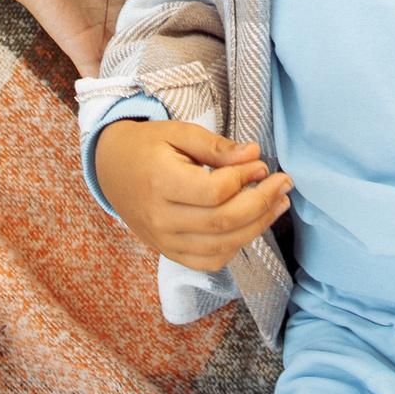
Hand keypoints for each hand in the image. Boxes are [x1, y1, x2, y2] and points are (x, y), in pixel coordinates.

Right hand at [94, 119, 291, 271]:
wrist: (110, 168)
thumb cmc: (147, 146)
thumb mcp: (179, 132)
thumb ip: (216, 146)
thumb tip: (253, 156)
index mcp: (158, 182)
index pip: (213, 191)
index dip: (244, 179)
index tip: (261, 165)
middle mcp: (159, 218)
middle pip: (222, 222)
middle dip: (261, 204)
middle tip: (284, 184)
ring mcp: (162, 240)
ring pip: (220, 246)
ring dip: (256, 227)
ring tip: (278, 205)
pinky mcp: (168, 251)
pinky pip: (208, 261)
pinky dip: (234, 247)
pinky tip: (250, 226)